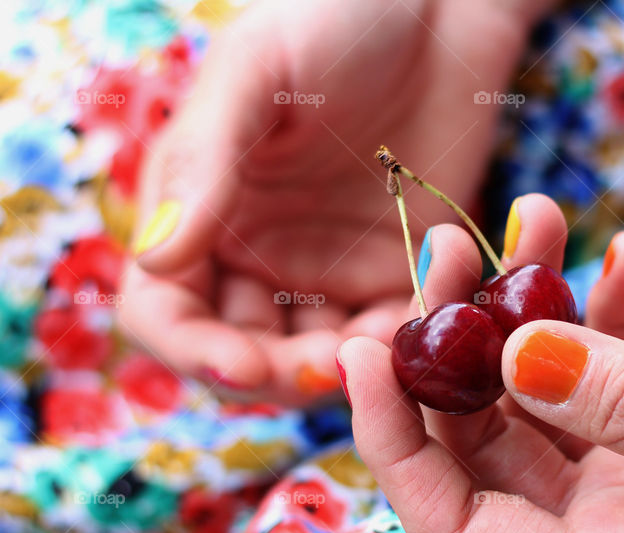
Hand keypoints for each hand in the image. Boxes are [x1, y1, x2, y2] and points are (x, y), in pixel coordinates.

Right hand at [120, 0, 553, 403]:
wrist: (439, 9)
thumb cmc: (333, 18)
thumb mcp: (259, 76)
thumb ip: (205, 163)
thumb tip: (156, 257)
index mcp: (201, 212)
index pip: (166, 310)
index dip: (193, 351)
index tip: (241, 366)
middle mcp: (257, 255)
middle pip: (244, 353)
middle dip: (277, 376)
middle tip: (328, 371)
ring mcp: (329, 271)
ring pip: (318, 361)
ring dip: (344, 374)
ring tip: (378, 357)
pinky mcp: (398, 275)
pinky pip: (391, 335)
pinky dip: (403, 347)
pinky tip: (426, 329)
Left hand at [340, 215, 623, 532]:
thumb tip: (517, 352)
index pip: (450, 514)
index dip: (392, 437)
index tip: (366, 346)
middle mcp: (601, 529)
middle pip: (483, 436)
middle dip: (456, 342)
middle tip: (458, 248)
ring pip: (541, 390)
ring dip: (532, 306)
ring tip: (543, 218)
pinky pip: (610, 369)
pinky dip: (606, 313)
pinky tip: (621, 258)